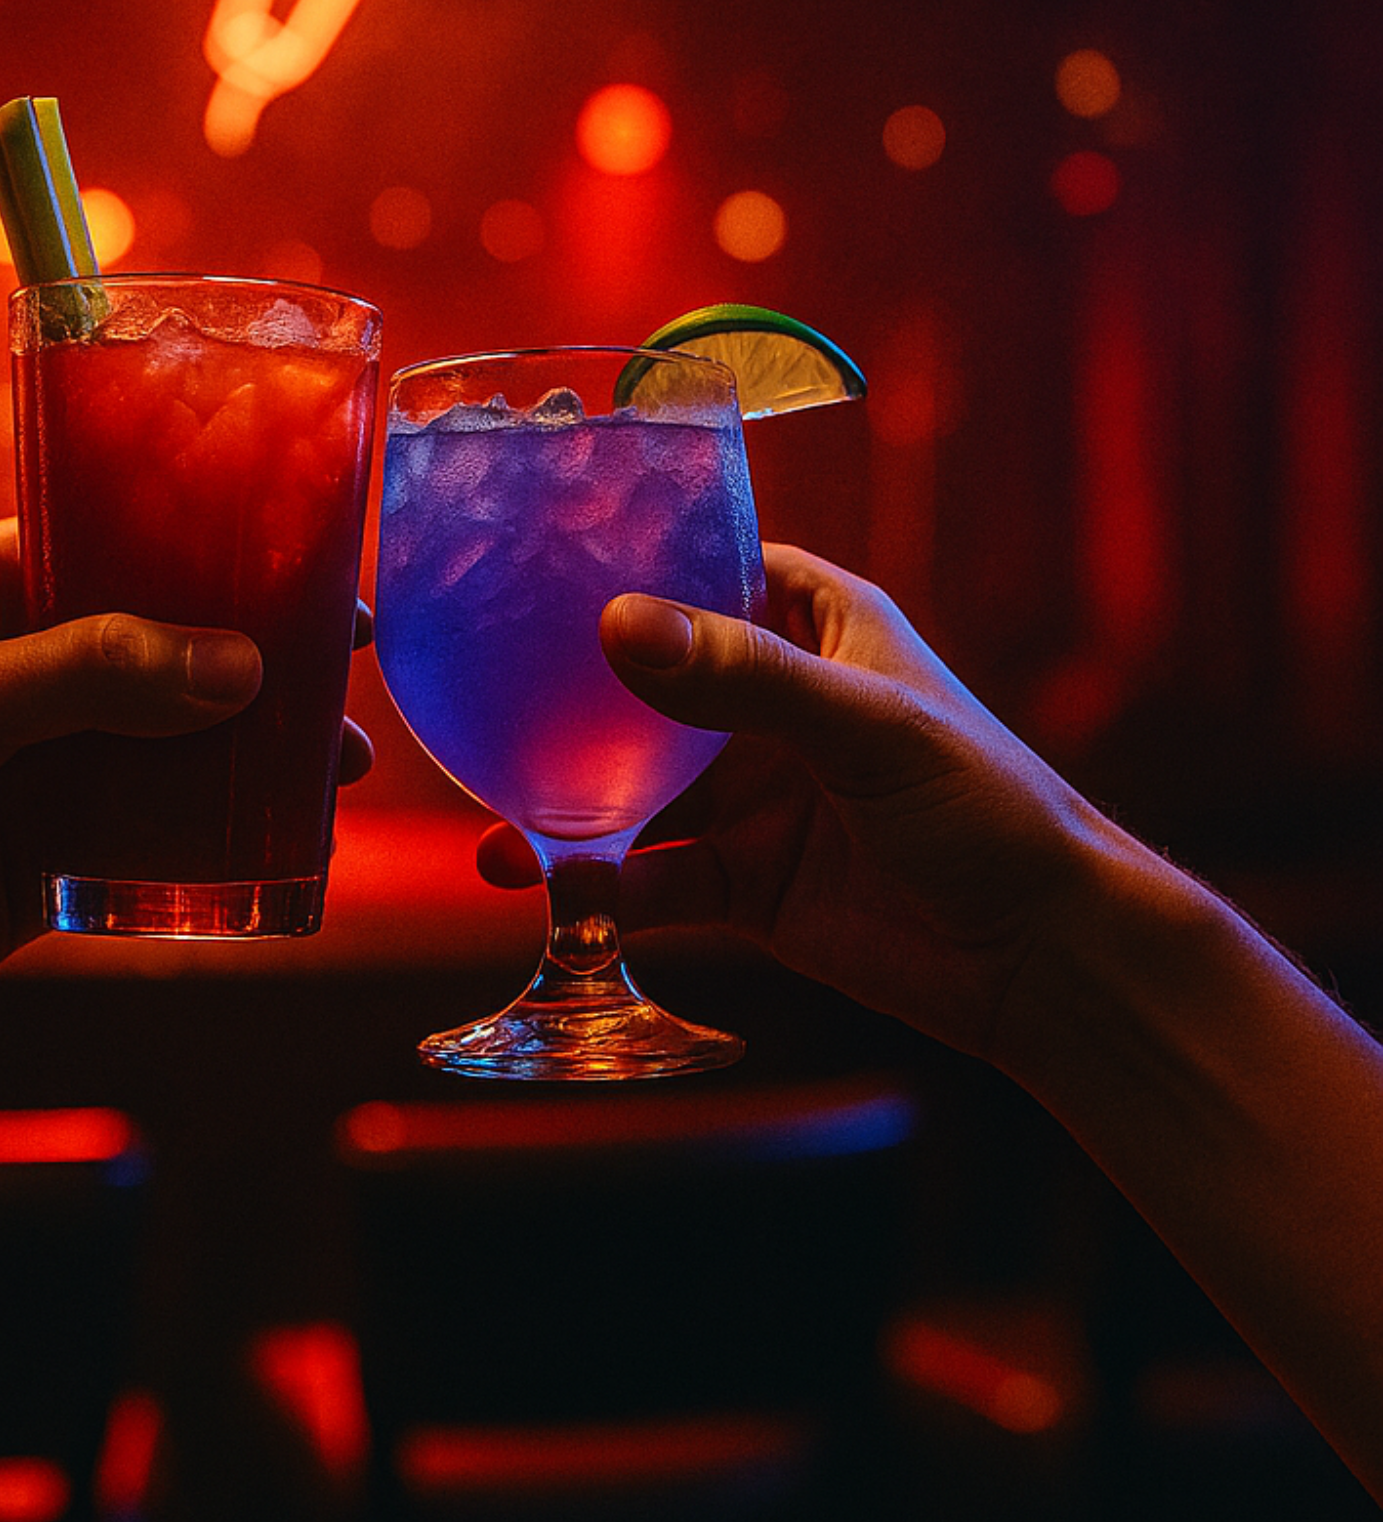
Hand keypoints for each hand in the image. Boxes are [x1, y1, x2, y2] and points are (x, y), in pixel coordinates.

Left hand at [0, 522, 368, 1063]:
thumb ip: (91, 674)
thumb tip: (237, 667)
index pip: (120, 532)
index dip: (214, 540)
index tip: (306, 554)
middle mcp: (24, 662)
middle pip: (169, 635)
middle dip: (259, 648)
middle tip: (349, 658)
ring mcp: (44, 759)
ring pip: (178, 735)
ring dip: (258, 745)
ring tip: (345, 763)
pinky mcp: (53, 848)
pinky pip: (161, 827)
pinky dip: (225, 829)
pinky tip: (291, 837)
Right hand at [479, 542, 1134, 1063]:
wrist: (1043, 960)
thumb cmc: (990, 807)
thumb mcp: (867, 724)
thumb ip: (744, 678)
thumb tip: (616, 625)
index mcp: (813, 623)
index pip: (702, 563)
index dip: (622, 561)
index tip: (526, 561)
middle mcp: (772, 702)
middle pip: (644, 684)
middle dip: (565, 700)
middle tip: (476, 706)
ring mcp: (753, 794)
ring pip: (635, 789)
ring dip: (567, 809)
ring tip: (494, 833)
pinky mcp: (745, 882)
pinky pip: (654, 878)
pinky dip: (604, 889)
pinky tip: (553, 895)